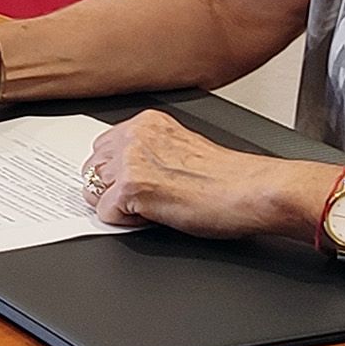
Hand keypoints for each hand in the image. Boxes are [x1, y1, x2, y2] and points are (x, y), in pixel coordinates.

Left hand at [79, 110, 317, 240]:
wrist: (252, 191)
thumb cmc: (229, 178)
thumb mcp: (181, 149)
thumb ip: (150, 152)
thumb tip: (125, 171)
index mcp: (148, 122)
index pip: (103, 147)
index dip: (116, 172)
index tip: (134, 184)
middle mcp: (135, 135)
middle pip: (92, 168)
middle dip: (109, 189)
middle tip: (144, 201)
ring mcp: (131, 160)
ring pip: (93, 190)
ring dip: (117, 205)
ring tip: (153, 208)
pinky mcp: (132, 187)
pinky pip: (105, 213)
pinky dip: (126, 222)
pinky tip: (154, 217)